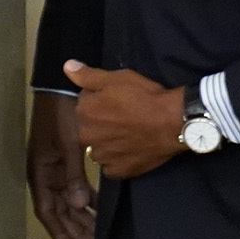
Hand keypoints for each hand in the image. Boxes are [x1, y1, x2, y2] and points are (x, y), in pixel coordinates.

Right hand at [27, 91, 96, 238]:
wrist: (64, 89)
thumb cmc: (62, 115)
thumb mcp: (68, 145)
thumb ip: (73, 175)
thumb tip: (79, 206)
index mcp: (41, 172)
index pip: (48, 210)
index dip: (58, 232)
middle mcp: (46, 174)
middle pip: (60, 210)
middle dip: (74, 230)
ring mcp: (56, 168)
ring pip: (68, 201)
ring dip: (81, 218)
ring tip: (95, 236)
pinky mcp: (67, 161)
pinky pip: (76, 187)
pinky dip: (86, 199)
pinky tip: (98, 208)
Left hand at [65, 61, 185, 180]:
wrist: (172, 123)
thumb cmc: (144, 97)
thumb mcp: (117, 78)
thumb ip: (88, 75)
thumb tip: (67, 67)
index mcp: (84, 112)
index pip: (84, 104)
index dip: (100, 100)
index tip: (117, 99)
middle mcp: (87, 137)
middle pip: (89, 127)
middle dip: (101, 122)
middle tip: (124, 117)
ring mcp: (102, 157)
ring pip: (98, 148)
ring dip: (107, 143)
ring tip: (128, 135)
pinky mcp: (118, 171)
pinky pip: (111, 166)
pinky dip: (118, 160)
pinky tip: (130, 151)